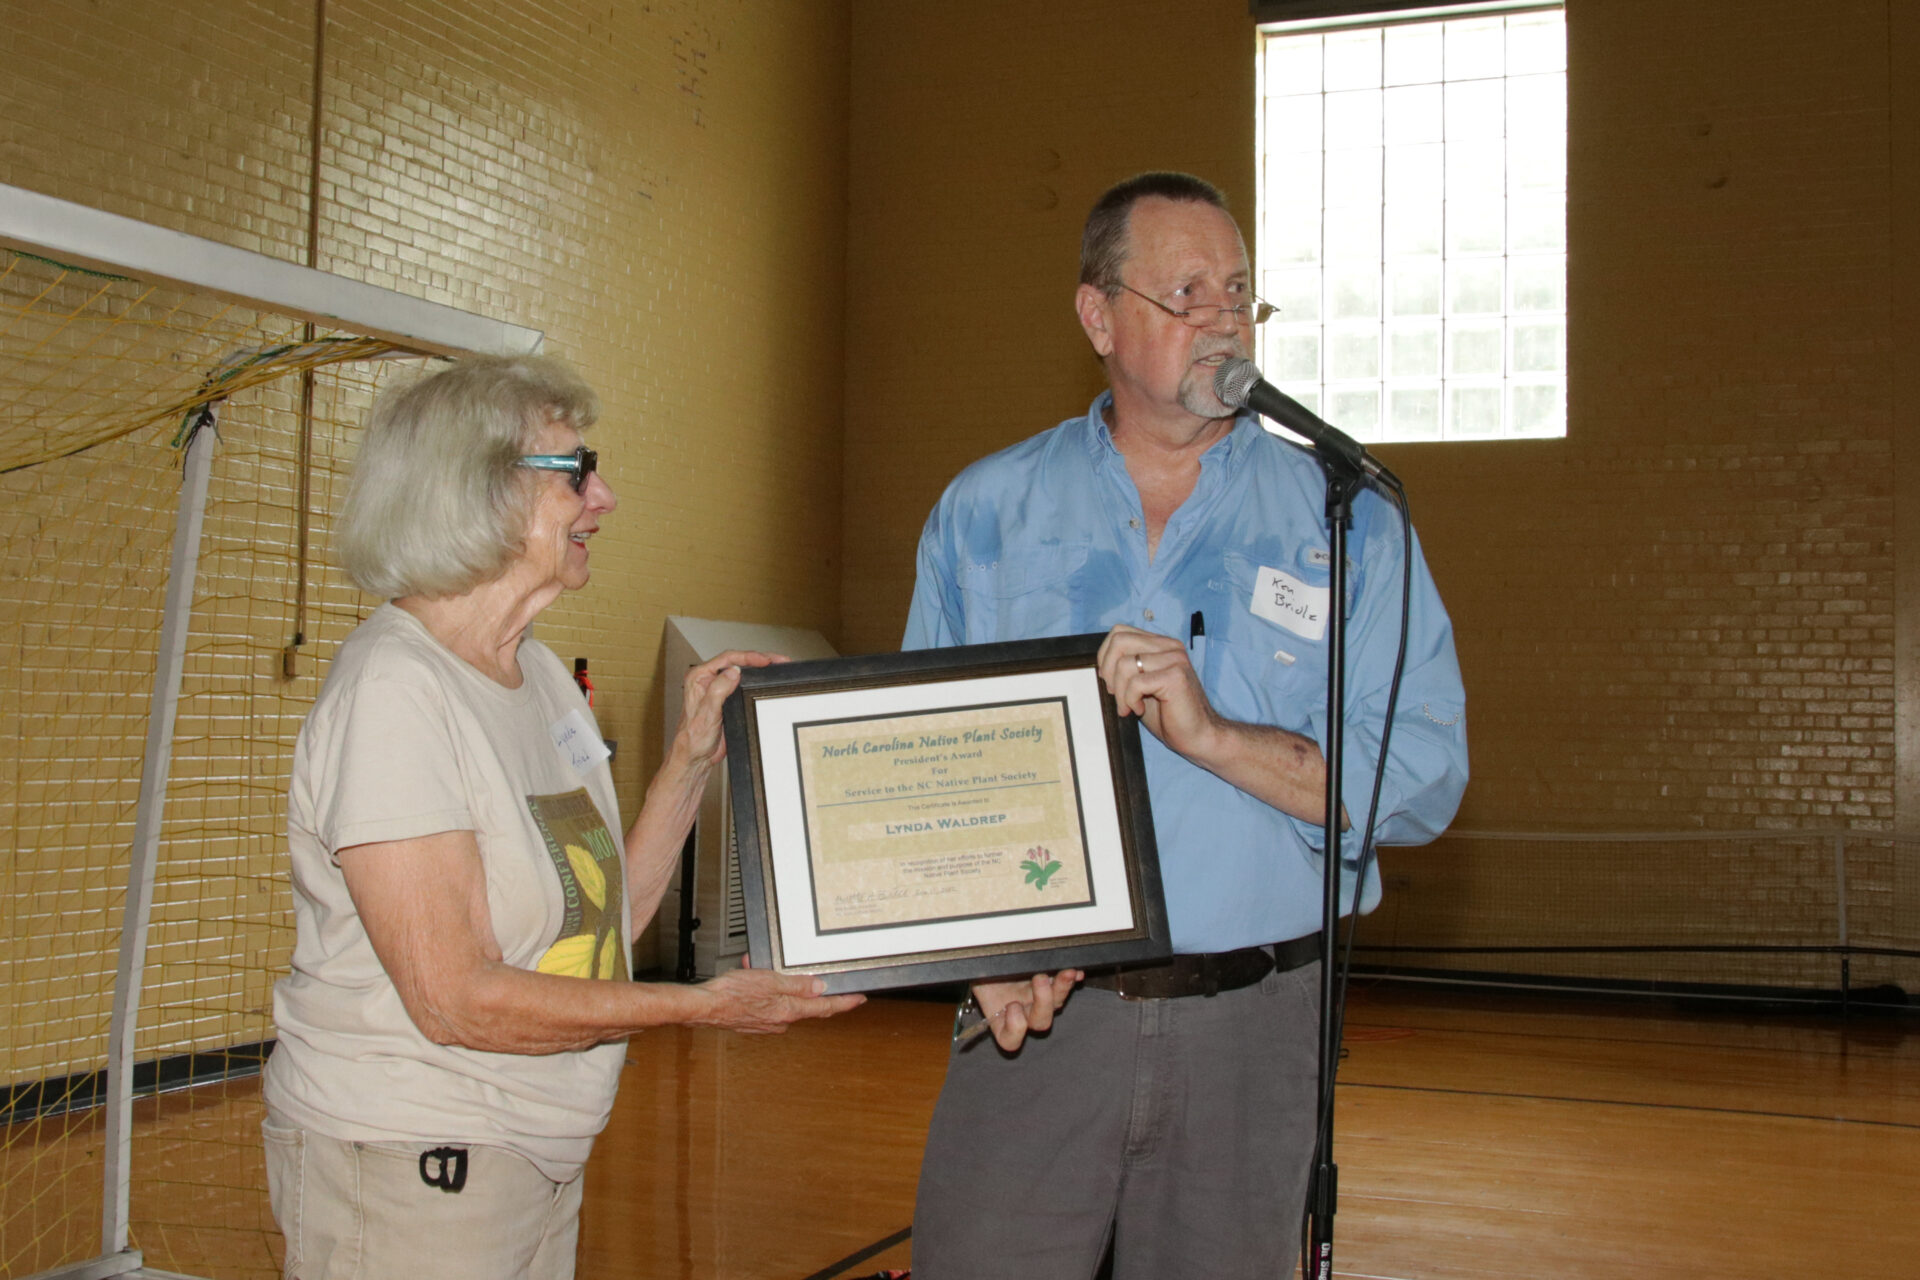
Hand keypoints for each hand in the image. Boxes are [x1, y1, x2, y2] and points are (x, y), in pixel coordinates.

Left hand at [672, 649, 784, 764]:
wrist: (696, 756)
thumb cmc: (693, 738)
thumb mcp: (707, 713)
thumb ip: (718, 689)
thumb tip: (733, 672)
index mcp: (699, 678)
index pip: (727, 659)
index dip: (749, 657)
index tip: (765, 660)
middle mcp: (707, 680)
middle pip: (736, 661)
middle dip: (758, 659)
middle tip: (778, 660)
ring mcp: (717, 688)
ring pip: (742, 671)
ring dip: (759, 669)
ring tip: (776, 666)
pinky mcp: (726, 698)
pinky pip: (743, 684)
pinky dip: (756, 681)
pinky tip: (766, 681)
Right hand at [689, 966, 864, 1033]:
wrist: (703, 1007)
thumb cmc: (731, 994)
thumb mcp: (770, 981)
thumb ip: (797, 985)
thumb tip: (820, 988)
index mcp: (789, 1011)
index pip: (825, 1007)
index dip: (845, 1003)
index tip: (859, 999)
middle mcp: (781, 1021)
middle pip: (806, 1005)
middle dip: (805, 987)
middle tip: (806, 974)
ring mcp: (767, 1023)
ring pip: (783, 1001)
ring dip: (778, 984)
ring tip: (762, 969)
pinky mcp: (754, 1021)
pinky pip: (767, 1003)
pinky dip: (763, 990)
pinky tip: (751, 977)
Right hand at [971, 970, 1081, 1051]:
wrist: (990, 957)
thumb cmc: (981, 968)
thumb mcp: (976, 975)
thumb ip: (982, 980)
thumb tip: (986, 971)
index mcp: (999, 1021)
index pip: (1011, 1040)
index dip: (1015, 1028)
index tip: (1011, 1006)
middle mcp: (1023, 1014)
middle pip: (1040, 1022)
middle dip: (1043, 1001)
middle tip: (1038, 979)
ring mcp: (1039, 1001)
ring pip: (1056, 1004)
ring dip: (1062, 989)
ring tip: (1065, 973)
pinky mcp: (1051, 985)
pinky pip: (1066, 988)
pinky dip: (1072, 980)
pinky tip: (1076, 973)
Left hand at [1096, 624, 1219, 759]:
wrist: (1197, 735)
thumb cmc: (1169, 714)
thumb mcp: (1141, 685)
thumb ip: (1126, 668)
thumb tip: (1100, 664)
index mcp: (1161, 644)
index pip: (1119, 632)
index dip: (1105, 656)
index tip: (1110, 680)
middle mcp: (1169, 646)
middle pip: (1119, 641)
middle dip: (1108, 670)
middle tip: (1115, 693)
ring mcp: (1175, 659)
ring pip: (1125, 664)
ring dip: (1120, 692)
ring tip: (1129, 706)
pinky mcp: (1175, 676)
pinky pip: (1136, 682)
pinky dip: (1130, 699)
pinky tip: (1140, 709)